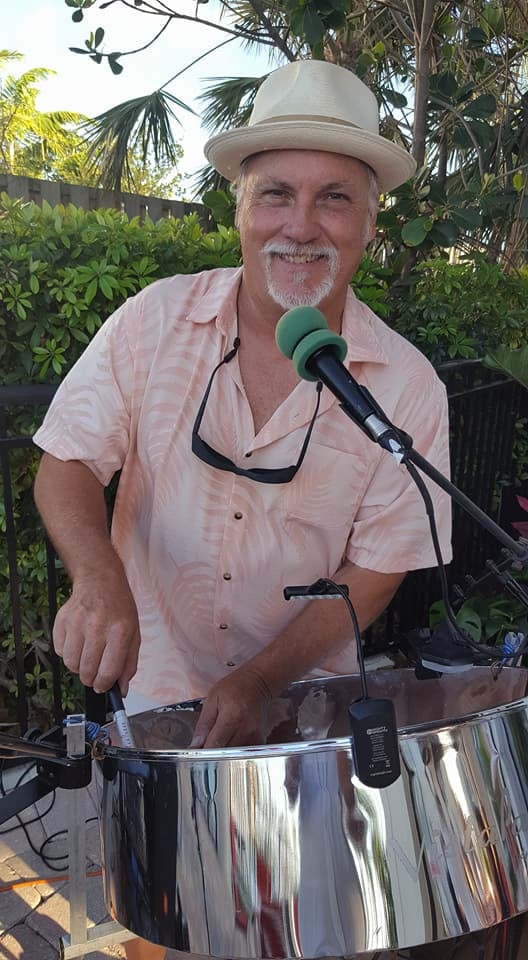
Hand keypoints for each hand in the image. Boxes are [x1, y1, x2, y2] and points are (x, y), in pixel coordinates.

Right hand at [53, 567, 139, 694]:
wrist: (100, 581)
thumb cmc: (119, 609)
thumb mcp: (133, 634)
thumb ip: (129, 664)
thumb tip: (122, 690)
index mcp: (119, 632)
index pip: (108, 672)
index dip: (104, 685)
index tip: (102, 687)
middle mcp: (98, 627)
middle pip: (87, 671)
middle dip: (90, 678)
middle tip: (94, 672)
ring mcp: (77, 623)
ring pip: (71, 664)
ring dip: (78, 666)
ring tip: (87, 654)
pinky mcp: (62, 620)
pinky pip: (59, 650)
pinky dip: (67, 652)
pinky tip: (78, 641)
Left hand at [190, 666, 272, 748]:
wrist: (261, 682)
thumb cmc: (236, 686)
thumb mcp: (213, 698)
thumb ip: (204, 723)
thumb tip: (195, 744)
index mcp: (232, 718)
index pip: (214, 746)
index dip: (202, 751)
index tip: (196, 750)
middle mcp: (246, 730)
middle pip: (223, 754)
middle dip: (212, 752)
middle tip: (207, 742)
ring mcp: (255, 737)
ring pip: (233, 756)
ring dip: (224, 752)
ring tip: (221, 737)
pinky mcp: (260, 741)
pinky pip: (242, 753)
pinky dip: (234, 751)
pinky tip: (232, 738)